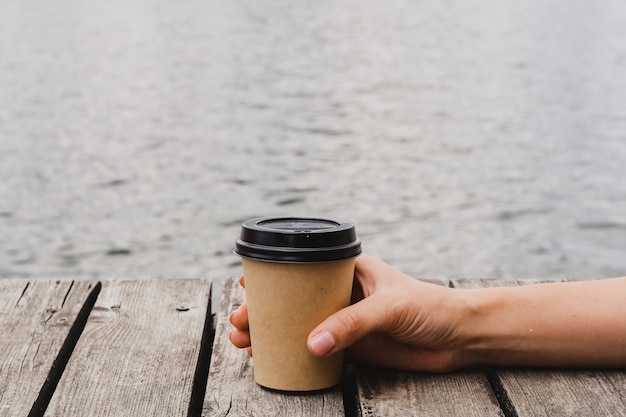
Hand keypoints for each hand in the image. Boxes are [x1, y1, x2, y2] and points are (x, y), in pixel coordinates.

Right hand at [230, 255, 468, 371]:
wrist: (458, 338)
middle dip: (262, 310)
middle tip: (239, 322)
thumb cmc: (431, 307)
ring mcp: (344, 321)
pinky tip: (270, 360)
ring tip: (244, 343)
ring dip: (270, 333)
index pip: (303, 269)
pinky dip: (291, 354)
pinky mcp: (351, 347)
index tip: (245, 285)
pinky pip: (314, 350)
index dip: (272, 277)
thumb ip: (353, 323)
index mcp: (348, 271)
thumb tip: (312, 345)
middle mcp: (341, 294)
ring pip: (298, 325)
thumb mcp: (389, 307)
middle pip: (293, 300)